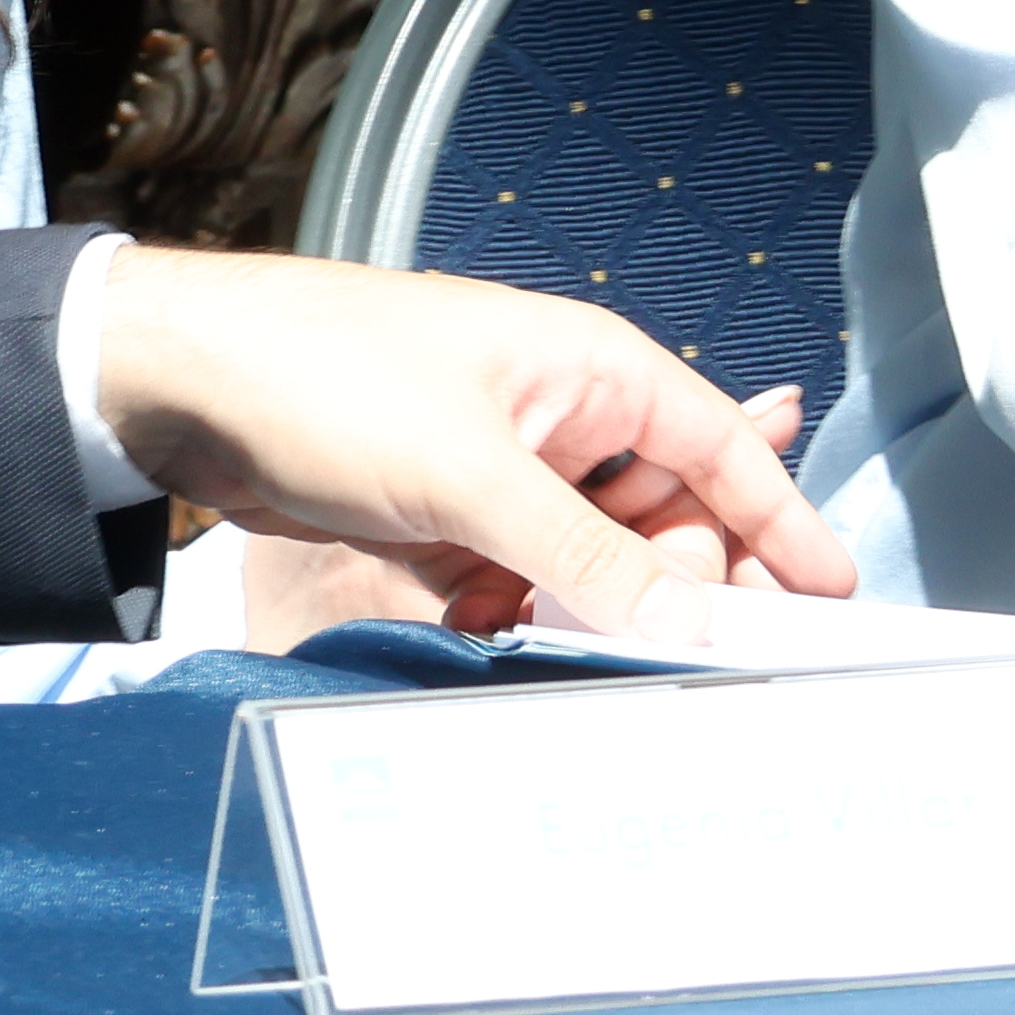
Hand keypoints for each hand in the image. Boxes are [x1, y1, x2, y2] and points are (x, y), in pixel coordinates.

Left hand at [83, 252, 852, 642]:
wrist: (180, 388)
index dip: (783, 525)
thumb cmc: (323, 377)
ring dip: (579, 608)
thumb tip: (695, 621)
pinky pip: (523, 582)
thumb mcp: (470, 475)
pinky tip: (479, 621)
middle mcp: (562, 415)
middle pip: (667, 522)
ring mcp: (506, 469)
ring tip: (537, 622)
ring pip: (593, 562)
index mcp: (593, 368)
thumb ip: (586, 554)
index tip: (834, 600)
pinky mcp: (452, 517)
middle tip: (652, 645)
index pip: (724, 451)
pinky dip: (513, 612)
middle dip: (664, 587)